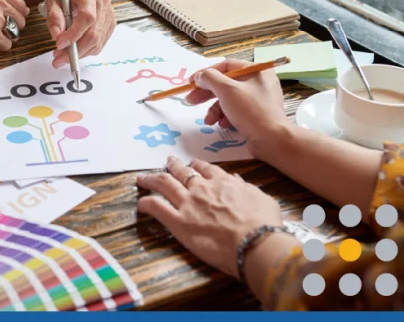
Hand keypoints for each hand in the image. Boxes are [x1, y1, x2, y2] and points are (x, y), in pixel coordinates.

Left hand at [45, 0, 115, 68]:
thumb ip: (54, 17)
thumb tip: (57, 37)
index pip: (87, 17)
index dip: (74, 34)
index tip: (59, 44)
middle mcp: (103, 2)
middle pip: (94, 33)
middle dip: (76, 51)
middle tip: (58, 60)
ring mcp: (109, 13)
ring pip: (98, 41)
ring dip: (80, 54)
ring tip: (62, 56)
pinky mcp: (110, 23)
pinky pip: (100, 43)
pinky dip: (87, 50)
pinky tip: (75, 50)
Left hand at [137, 157, 283, 278]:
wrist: (254, 242)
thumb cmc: (263, 223)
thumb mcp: (261, 198)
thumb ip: (245, 187)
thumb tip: (236, 179)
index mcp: (223, 182)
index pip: (206, 168)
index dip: (196, 165)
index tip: (192, 163)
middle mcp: (202, 188)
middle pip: (182, 172)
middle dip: (172, 166)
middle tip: (167, 162)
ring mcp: (188, 203)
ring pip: (164, 184)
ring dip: (151, 179)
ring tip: (143, 178)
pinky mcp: (178, 221)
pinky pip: (156, 207)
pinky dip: (146, 203)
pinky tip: (140, 203)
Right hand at [184, 59, 288, 158]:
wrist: (272, 140)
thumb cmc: (251, 111)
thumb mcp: (227, 90)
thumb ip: (210, 78)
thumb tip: (200, 76)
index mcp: (257, 71)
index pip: (226, 66)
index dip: (206, 73)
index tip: (191, 82)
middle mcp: (259, 83)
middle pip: (225, 84)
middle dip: (207, 94)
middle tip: (190, 101)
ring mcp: (258, 100)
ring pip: (228, 99)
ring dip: (215, 109)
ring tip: (209, 120)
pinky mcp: (256, 115)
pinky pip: (236, 111)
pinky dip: (226, 117)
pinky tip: (223, 124)